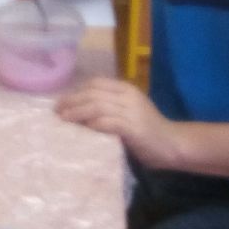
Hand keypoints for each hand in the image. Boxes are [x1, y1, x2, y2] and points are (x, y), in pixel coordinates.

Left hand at [55, 78, 188, 168]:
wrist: (173, 144)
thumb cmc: (148, 132)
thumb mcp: (128, 113)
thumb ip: (109, 109)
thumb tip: (80, 113)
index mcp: (127, 89)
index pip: (96, 83)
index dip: (76, 90)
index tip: (62, 101)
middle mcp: (128, 96)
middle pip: (93, 93)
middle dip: (72, 101)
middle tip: (56, 111)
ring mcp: (132, 111)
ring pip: (97, 106)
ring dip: (77, 112)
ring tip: (63, 119)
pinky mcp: (134, 128)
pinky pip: (108, 122)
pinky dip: (93, 124)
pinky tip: (82, 129)